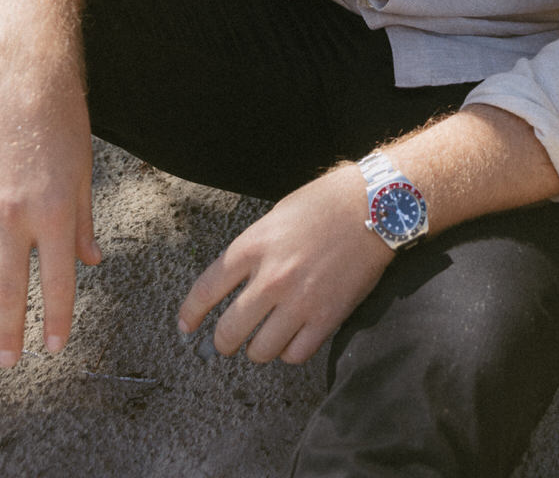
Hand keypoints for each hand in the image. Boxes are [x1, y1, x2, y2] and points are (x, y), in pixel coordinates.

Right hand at [0, 71, 100, 366]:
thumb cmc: (63, 123)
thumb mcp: (86, 175)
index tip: (53, 347)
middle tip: (9, 360)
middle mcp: (13, 215)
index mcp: (55, 213)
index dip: (57, 321)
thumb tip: (90, 262)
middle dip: (9, 331)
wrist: (24, 79)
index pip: (57, 284)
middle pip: (8, 290)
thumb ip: (83, 224)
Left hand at [178, 169, 393, 364]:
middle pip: (228, 332)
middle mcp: (270, 278)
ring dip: (258, 349)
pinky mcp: (327, 318)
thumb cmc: (325, 203)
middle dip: (223, 343)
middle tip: (229, 341)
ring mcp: (299, 301)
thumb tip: (237, 282)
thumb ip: (254, 251)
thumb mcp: (276, 217)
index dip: (190, 314)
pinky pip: (295, 355)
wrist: (373, 206)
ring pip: (260, 351)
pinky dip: (290, 352)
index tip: (186, 327)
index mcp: (252, 246)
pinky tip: (294, 338)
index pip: (205, 290)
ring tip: (266, 339)